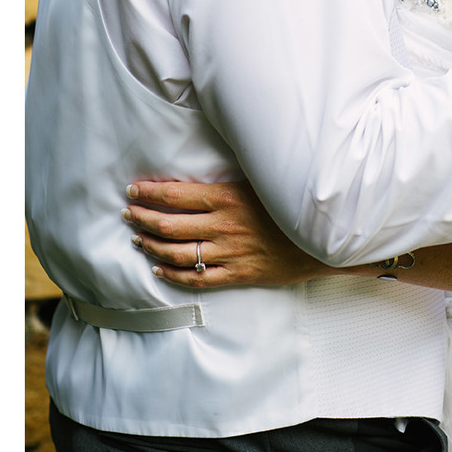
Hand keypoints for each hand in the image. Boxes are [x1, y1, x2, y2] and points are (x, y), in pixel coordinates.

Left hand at [124, 180, 339, 288]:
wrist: (324, 239)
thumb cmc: (288, 206)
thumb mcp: (257, 183)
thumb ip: (225, 181)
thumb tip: (193, 173)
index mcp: (226, 199)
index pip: (174, 195)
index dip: (148, 193)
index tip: (132, 191)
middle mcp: (223, 226)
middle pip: (168, 225)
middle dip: (141, 219)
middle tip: (127, 214)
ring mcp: (229, 253)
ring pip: (177, 254)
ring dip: (151, 246)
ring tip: (137, 240)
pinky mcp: (238, 274)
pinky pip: (197, 278)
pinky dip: (173, 275)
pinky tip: (158, 268)